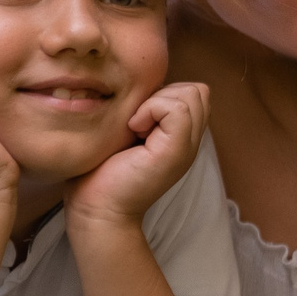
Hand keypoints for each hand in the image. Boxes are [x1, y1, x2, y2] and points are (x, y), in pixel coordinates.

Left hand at [68, 81, 208, 229]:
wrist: (98, 210)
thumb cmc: (101, 172)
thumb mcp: (126, 132)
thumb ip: (144, 111)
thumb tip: (140, 85)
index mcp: (181, 136)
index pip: (194, 92)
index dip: (165, 93)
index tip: (136, 117)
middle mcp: (190, 141)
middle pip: (198, 90)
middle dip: (164, 94)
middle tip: (136, 122)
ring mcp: (187, 147)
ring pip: (192, 94)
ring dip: (156, 102)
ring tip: (135, 128)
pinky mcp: (176, 151)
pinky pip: (177, 108)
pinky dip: (151, 109)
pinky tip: (134, 130)